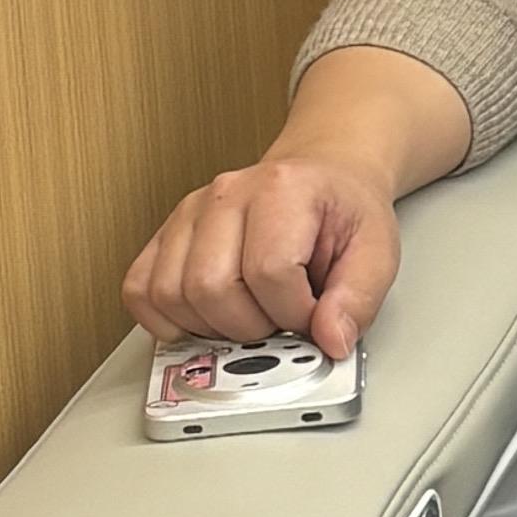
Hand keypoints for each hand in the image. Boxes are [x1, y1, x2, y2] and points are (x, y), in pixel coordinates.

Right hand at [125, 146, 402, 363]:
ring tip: (249, 315)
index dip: (294, 313)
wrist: (321, 176)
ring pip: (171, 294)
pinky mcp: (167, 234)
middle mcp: (226, 195)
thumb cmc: (343, 210)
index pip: (269, 272)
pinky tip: (202, 321)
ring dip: (212, 326)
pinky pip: (139, 289)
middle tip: (280, 319)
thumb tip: (331, 341)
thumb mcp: (377, 250)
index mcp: (282, 190)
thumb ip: (359, 298)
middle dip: (252, 326)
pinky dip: (164, 319)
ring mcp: (189, 213)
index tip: (313, 317)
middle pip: (211, 288)